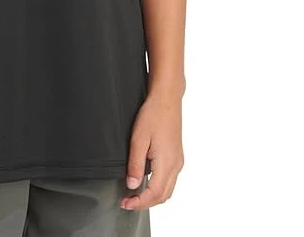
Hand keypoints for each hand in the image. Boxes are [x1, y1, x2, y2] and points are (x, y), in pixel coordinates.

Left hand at [121, 91, 183, 210]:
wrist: (167, 98)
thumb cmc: (153, 114)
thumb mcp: (139, 138)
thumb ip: (136, 164)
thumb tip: (132, 185)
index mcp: (167, 162)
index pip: (154, 193)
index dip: (139, 202)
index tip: (125, 203)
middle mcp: (176, 164)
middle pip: (163, 196)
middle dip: (145, 203)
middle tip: (128, 202)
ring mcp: (178, 160)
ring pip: (168, 189)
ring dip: (152, 196)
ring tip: (135, 194)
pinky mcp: (176, 156)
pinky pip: (170, 179)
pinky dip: (158, 187)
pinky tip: (146, 182)